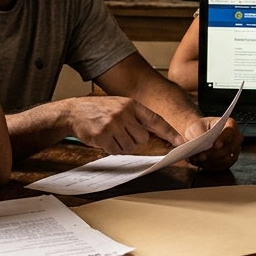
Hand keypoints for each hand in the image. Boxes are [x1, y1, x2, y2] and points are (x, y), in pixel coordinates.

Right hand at [63, 96, 181, 154]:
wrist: (73, 112)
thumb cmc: (99, 110)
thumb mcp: (120, 105)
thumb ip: (136, 116)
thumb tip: (155, 132)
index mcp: (131, 104)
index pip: (156, 120)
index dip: (170, 133)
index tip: (181, 143)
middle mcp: (124, 113)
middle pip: (142, 138)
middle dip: (134, 139)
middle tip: (121, 132)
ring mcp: (113, 124)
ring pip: (130, 146)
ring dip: (121, 145)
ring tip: (110, 134)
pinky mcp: (103, 136)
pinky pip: (116, 151)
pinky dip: (111, 148)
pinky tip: (103, 138)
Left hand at [182, 117, 240, 170]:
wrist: (196, 135)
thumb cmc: (198, 128)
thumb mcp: (196, 126)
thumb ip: (200, 134)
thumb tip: (201, 145)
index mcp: (231, 125)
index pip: (230, 133)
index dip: (223, 139)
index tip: (215, 145)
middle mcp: (236, 138)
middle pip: (228, 149)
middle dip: (213, 153)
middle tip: (201, 156)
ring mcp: (234, 151)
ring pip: (225, 160)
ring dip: (210, 161)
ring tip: (197, 158)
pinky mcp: (228, 162)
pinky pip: (221, 166)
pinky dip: (209, 165)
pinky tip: (199, 162)